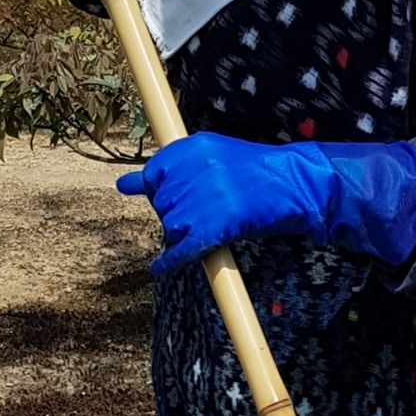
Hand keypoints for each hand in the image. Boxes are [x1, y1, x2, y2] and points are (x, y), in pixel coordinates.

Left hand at [117, 133, 415, 274]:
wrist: (293, 184)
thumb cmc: (255, 170)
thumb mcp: (214, 153)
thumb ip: (170, 168)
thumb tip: (123, 186)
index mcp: (192, 148)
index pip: (155, 174)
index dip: (164, 189)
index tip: (180, 193)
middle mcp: (194, 171)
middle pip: (162, 204)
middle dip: (177, 212)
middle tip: (207, 210)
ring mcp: (203, 200)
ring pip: (170, 226)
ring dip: (183, 232)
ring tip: (211, 225)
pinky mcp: (214, 227)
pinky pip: (180, 250)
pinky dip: (168, 261)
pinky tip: (160, 267)